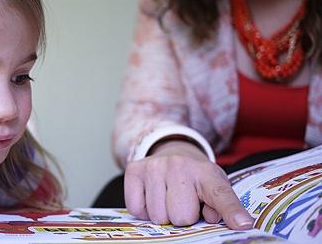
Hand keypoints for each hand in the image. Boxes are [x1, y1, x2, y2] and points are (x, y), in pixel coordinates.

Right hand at [124, 140, 253, 228]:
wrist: (172, 152)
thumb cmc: (195, 178)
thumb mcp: (214, 187)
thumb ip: (221, 205)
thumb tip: (223, 220)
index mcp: (206, 173)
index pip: (220, 195)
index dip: (231, 211)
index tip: (242, 224)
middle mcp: (179, 165)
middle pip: (181, 217)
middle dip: (182, 217)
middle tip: (183, 202)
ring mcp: (155, 166)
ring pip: (157, 216)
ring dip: (162, 214)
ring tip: (167, 198)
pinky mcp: (134, 170)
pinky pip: (136, 209)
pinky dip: (143, 210)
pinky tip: (151, 196)